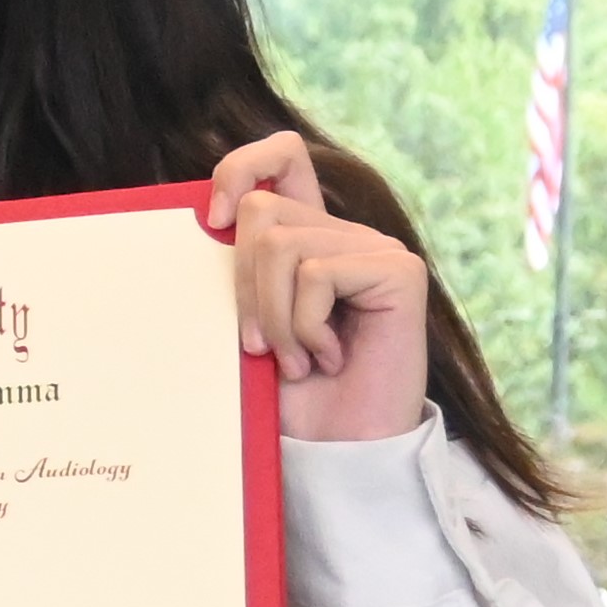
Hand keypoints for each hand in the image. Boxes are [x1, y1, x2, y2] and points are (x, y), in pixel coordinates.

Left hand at [208, 134, 427, 445]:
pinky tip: (329, 357)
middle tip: (261, 345)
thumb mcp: (246, 326)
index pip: (281, 157)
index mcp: (308, 237)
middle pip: (263, 210)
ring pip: (282, 245)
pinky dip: (306, 326)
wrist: (337, 449)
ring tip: (296, 360)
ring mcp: (376, 248)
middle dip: (243, 286)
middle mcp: (345, 234)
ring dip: (275, 317)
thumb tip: (206, 221)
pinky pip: (317, 274)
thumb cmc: (289, 396)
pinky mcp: (399, 271)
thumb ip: (235, 273)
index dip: (241, 168)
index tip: (215, 218)